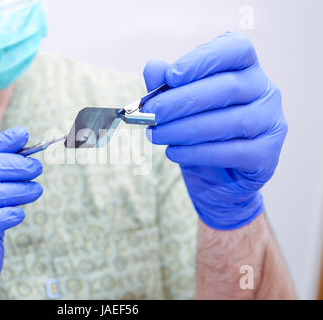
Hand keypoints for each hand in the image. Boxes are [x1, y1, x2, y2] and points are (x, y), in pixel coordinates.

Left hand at [143, 32, 287, 229]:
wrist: (215, 178)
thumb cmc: (198, 134)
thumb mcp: (177, 108)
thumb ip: (166, 86)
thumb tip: (154, 68)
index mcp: (246, 69)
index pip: (236, 49)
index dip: (204, 59)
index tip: (171, 76)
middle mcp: (265, 91)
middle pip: (228, 87)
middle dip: (182, 101)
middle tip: (151, 112)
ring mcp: (270, 123)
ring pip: (229, 121)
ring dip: (184, 129)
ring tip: (155, 134)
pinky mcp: (266, 155)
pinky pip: (231, 152)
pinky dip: (196, 153)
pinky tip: (173, 152)